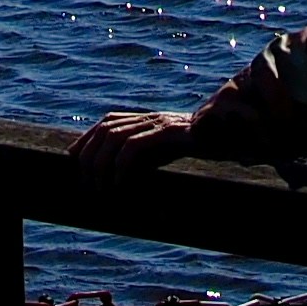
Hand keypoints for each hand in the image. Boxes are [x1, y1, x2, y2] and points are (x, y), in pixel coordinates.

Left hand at [71, 108, 200, 178]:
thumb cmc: (203, 148)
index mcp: (148, 118)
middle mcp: (150, 117)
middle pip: (106, 129)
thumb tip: (124, 172)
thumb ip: (151, 153)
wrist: (234, 135)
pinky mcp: (169, 133)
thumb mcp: (172, 150)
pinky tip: (118, 184)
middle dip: (88, 155)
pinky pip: (135, 146)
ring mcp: (159, 123)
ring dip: (100, 164)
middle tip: (84, 183)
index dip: (86, 138)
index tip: (71, 158)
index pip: (107, 121)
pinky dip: (120, 165)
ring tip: (98, 189)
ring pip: (115, 137)